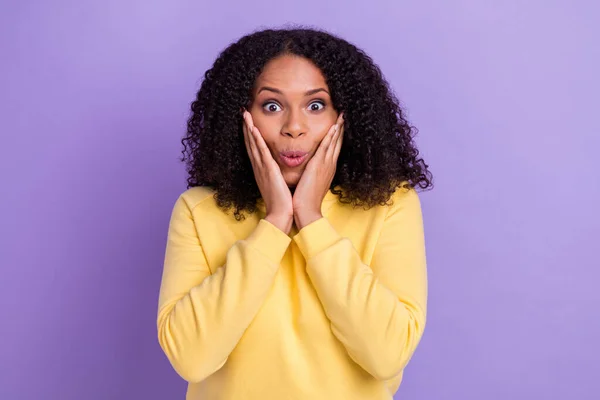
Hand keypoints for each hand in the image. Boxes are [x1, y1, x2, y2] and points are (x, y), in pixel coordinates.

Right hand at [242, 109, 292, 233]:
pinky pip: (261, 152)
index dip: (250, 135)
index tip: (248, 122)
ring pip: (253, 144)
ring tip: (245, 115)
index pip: (255, 149)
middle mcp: (259, 168)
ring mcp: (262, 168)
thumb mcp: (278, 185)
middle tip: (243, 112)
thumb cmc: (282, 203)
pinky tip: (253, 129)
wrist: (281, 215)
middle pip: (250, 143)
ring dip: (248, 129)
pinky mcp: (268, 171)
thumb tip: (280, 170)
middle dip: (246, 128)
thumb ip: (277, 176)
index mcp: (262, 171)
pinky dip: (256, 140)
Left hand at [292, 113, 343, 229]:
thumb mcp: (312, 182)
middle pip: (338, 142)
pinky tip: (334, 126)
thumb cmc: (306, 199)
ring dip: (338, 127)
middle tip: (345, 114)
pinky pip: (327, 147)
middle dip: (341, 128)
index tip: (339, 123)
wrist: (307, 211)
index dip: (338, 135)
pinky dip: (331, 136)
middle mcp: (329, 165)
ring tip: (342, 115)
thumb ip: (313, 173)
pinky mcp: (319, 165)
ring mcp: (326, 165)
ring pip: (334, 141)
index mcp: (327, 168)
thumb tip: (310, 168)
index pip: (334, 147)